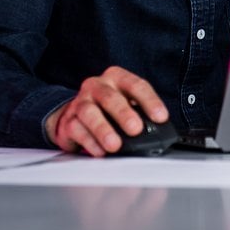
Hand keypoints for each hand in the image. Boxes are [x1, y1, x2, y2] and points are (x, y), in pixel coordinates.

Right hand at [45, 66, 168, 156]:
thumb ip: (140, 113)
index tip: (161, 117)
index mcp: (117, 78)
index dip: (150, 101)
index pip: (136, 85)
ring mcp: (80, 102)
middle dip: (124, 114)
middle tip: (136, 130)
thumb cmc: (108, 109)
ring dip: (103, 130)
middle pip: (110, 98)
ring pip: (90, 113)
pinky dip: (90, 142)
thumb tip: (157, 131)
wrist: (75, 115)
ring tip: (115, 145)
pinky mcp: (68, 120)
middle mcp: (97, 86)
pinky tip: (100, 151)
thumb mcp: (126, 103)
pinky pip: (77, 130)